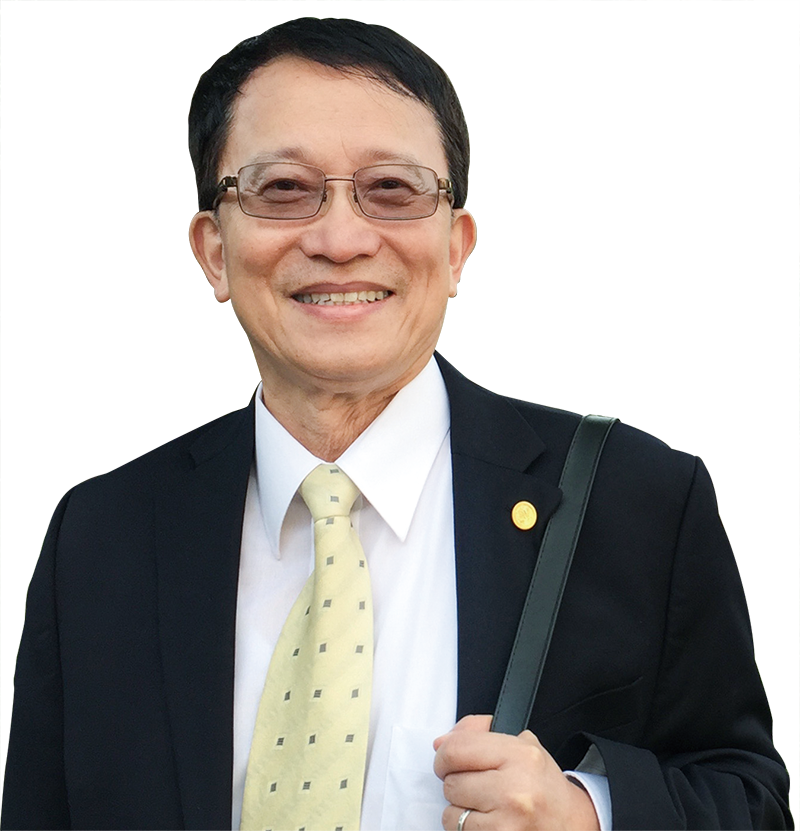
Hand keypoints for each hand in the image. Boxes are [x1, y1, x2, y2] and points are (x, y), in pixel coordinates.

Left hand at [433, 715, 599, 830]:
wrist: (571, 824)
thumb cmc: (542, 784)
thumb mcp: (520, 746)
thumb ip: (479, 734)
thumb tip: (440, 742)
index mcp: (520, 755)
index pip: (457, 749)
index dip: (443, 755)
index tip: (446, 760)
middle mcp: (514, 787)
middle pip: (451, 782)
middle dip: (454, 783)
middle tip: (472, 784)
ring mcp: (508, 819)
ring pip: (452, 812)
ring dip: (459, 809)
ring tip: (482, 804)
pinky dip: (466, 828)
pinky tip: (486, 821)